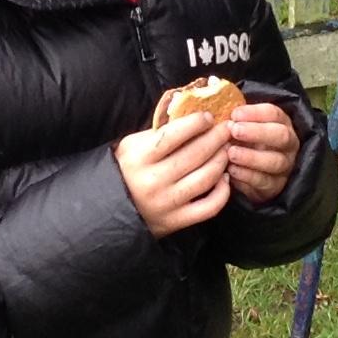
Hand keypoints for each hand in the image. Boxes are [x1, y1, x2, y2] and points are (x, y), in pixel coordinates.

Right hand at [115, 109, 229, 237]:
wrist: (111, 208)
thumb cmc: (126, 169)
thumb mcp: (133, 145)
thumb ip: (160, 132)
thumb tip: (192, 116)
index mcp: (140, 157)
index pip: (175, 134)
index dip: (197, 123)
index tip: (208, 117)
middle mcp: (153, 180)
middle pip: (196, 154)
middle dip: (216, 138)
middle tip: (226, 130)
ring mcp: (166, 203)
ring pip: (206, 178)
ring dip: (221, 160)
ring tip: (226, 150)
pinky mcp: (176, 221)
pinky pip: (209, 206)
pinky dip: (222, 191)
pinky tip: (224, 178)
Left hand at [225, 102, 299, 206]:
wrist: (255, 173)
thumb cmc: (245, 142)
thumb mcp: (243, 126)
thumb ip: (235, 119)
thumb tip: (214, 108)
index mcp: (282, 123)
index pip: (274, 113)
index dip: (255, 113)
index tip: (235, 114)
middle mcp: (288, 144)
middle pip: (280, 136)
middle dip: (257, 132)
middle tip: (234, 130)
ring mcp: (284, 167)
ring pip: (274, 161)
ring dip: (251, 157)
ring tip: (231, 153)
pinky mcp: (275, 186)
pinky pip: (264, 182)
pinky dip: (247, 177)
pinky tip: (231, 171)